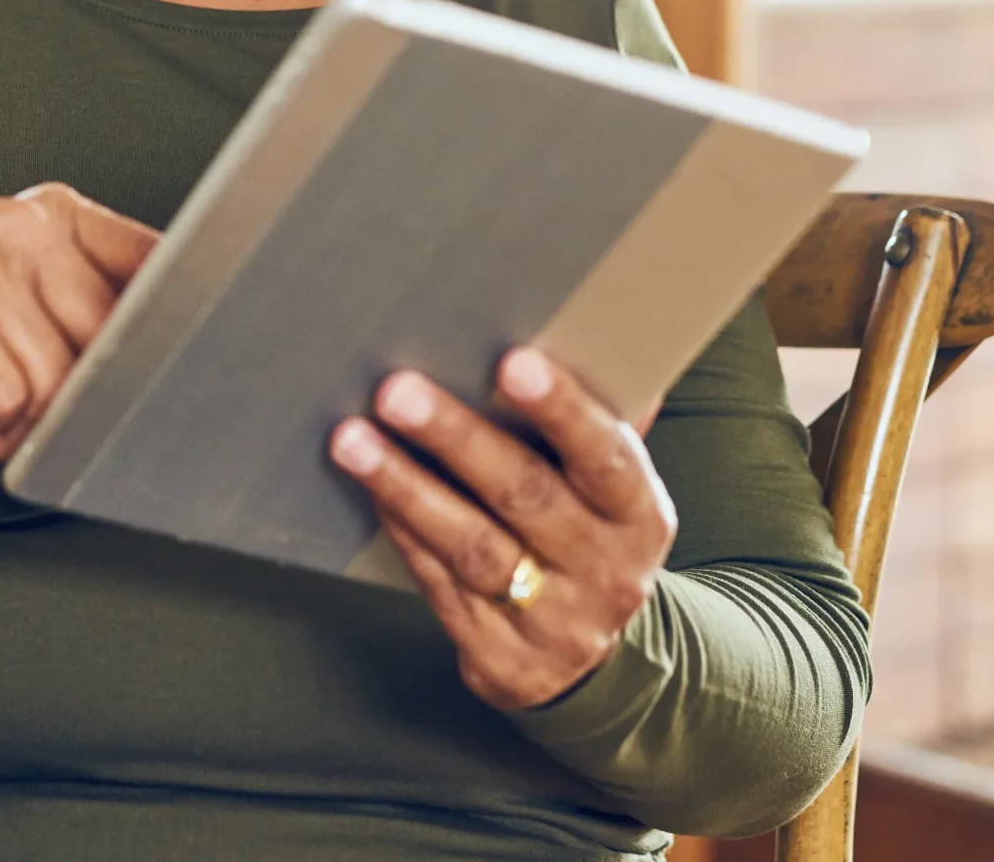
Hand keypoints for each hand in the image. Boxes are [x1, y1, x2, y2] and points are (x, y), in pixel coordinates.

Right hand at [0, 182, 159, 464]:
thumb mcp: (28, 285)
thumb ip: (95, 302)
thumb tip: (179, 352)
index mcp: (56, 213)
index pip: (153, 263)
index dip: (172, 327)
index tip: (173, 371)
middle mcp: (18, 226)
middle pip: (106, 336)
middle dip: (83, 399)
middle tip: (46, 415)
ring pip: (54, 378)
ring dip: (26, 420)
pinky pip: (1, 395)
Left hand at [329, 348, 675, 708]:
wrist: (593, 659)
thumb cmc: (588, 534)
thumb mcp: (612, 491)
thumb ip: (597, 423)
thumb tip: (580, 332)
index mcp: (641, 516)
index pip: (607, 458)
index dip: (563, 410)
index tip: (512, 362)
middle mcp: (607, 572)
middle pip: (526, 497)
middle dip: (457, 439)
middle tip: (396, 390)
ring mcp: (555, 624)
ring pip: (473, 547)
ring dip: (406, 488)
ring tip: (352, 440)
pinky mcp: (503, 660)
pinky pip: (441, 586)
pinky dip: (403, 532)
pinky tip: (370, 489)